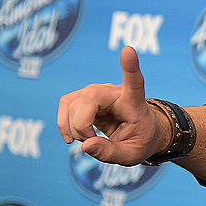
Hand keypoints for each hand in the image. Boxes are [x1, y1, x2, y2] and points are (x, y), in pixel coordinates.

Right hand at [57, 46, 167, 165]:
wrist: (140, 133)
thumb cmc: (141, 139)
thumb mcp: (132, 155)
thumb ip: (110, 153)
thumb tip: (85, 145)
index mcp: (134, 102)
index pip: (134, 81)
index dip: (130, 67)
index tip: (128, 50)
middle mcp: (115, 91)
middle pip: (88, 98)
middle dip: (81, 125)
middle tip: (90, 142)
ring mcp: (97, 92)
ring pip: (72, 103)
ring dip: (73, 127)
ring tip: (87, 140)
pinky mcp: (84, 97)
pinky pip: (65, 105)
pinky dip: (64, 124)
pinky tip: (72, 137)